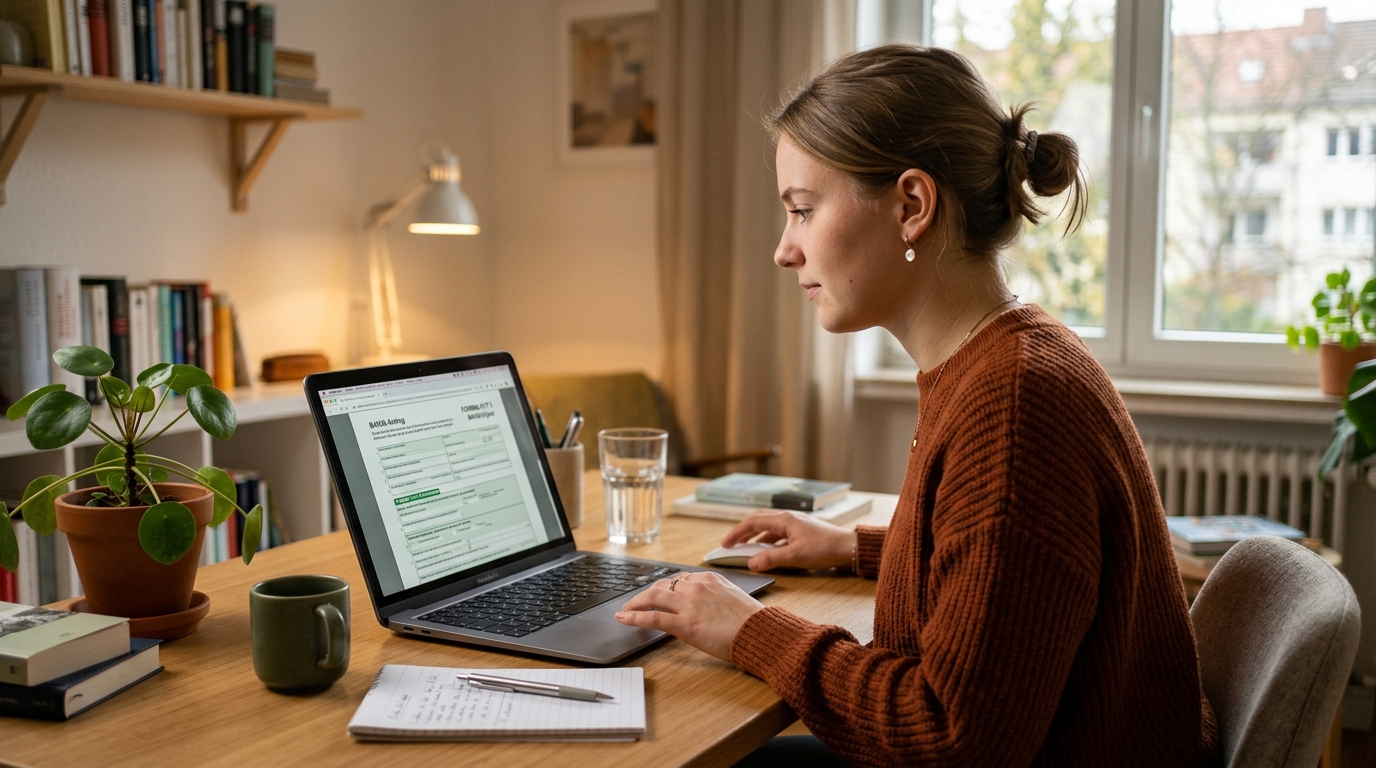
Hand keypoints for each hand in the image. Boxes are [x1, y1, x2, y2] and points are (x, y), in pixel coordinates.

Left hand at [614, 572, 763, 660]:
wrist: (759, 632)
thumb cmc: (752, 621)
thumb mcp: (734, 599)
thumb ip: (717, 597)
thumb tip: (708, 606)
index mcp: (709, 579)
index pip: (679, 579)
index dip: (665, 588)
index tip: (659, 593)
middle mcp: (696, 587)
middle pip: (662, 586)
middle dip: (646, 593)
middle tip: (636, 601)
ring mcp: (688, 604)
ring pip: (653, 597)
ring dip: (635, 603)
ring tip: (625, 609)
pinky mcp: (684, 624)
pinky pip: (652, 617)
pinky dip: (634, 617)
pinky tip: (623, 618)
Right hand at [720, 510, 853, 570]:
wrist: (849, 548)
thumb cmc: (824, 549)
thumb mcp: (795, 557)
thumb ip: (771, 559)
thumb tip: (751, 563)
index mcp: (784, 520)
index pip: (752, 523)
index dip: (736, 533)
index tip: (725, 544)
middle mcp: (788, 518)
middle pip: (759, 521)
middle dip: (743, 532)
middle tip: (731, 544)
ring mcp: (795, 524)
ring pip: (769, 528)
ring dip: (756, 538)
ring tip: (746, 550)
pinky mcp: (802, 531)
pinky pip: (779, 534)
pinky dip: (768, 542)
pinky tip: (768, 552)